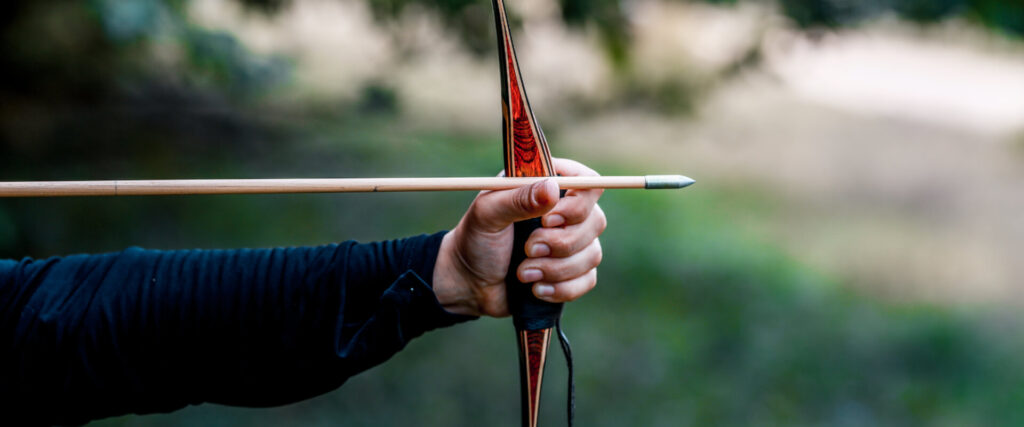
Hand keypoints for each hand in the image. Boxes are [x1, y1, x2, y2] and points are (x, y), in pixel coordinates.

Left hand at [433, 158, 606, 316]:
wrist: (469, 283)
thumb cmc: (475, 240)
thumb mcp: (487, 214)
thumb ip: (518, 199)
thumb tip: (553, 188)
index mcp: (547, 186)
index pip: (588, 182)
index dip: (577, 203)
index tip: (549, 220)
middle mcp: (566, 211)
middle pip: (595, 221)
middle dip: (559, 243)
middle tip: (527, 249)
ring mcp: (573, 242)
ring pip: (592, 254)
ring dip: (555, 269)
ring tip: (522, 273)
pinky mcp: (573, 272)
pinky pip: (587, 280)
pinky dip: (561, 288)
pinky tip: (535, 289)